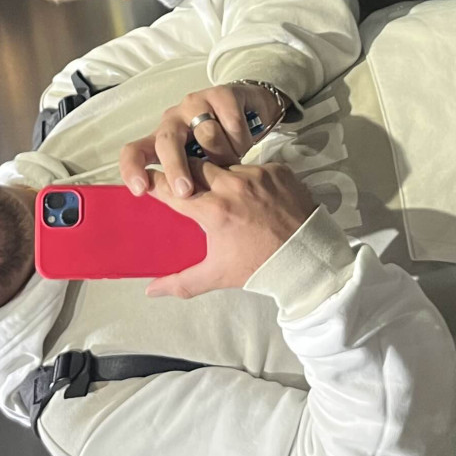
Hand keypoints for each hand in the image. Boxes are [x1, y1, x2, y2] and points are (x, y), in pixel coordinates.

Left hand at [119, 82, 287, 196]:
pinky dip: (241, 140)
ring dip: (225, 155)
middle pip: (166, 142)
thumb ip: (187, 181)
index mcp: (162, 141)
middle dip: (174, 168)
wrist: (252, 113)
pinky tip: (243, 142)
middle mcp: (174, 120)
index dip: (132, 168)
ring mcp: (195, 104)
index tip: (140, 189)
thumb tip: (181, 206)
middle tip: (186, 191)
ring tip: (234, 161)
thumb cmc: (221, 147)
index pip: (135, 151)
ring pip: (207, 135)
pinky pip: (231, 123)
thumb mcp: (201, 168)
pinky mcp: (220, 94)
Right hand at [147, 162, 315, 297]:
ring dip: (218, 176)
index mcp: (213, 209)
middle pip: (193, 166)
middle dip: (185, 174)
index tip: (147, 181)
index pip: (170, 186)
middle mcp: (232, 185)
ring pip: (224, 164)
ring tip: (223, 193)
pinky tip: (251, 195)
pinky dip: (248, 178)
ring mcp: (256, 174)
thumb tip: (151, 291)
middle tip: (185, 185)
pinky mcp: (277, 169)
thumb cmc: (259, 266)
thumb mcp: (217, 275)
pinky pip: (253, 166)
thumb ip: (180, 282)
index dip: (155, 182)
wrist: (308, 259)